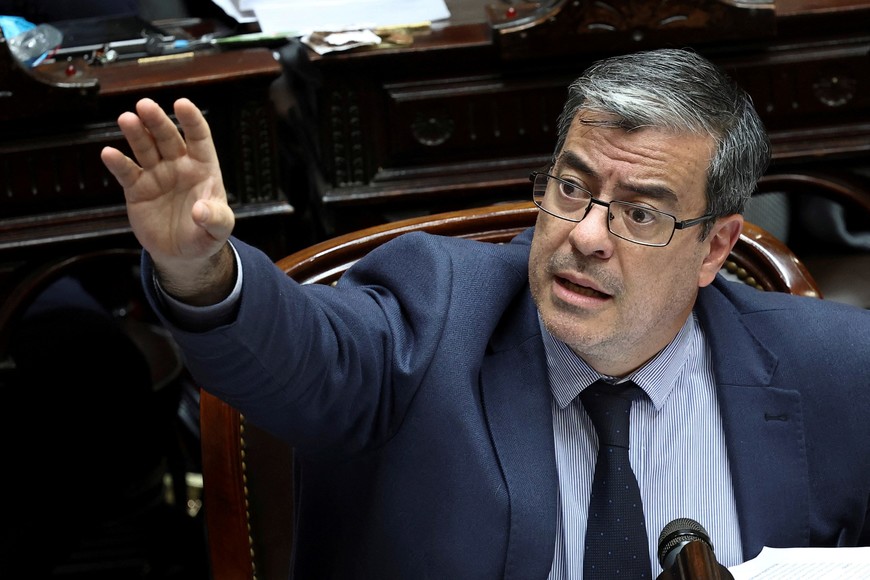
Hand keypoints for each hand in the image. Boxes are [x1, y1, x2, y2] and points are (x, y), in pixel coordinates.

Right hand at [101, 98, 235, 301]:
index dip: (192, 120)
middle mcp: (178, 166)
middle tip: (145, 106)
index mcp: (203, 168)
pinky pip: (127, 172)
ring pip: (145, 148)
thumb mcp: (219, 229)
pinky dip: (118, 163)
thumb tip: (201, 211)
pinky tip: (109, 153)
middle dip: (157, 121)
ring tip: (126, 119)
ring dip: (136, 133)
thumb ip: (215, 218)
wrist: (182, 255)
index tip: (182, 104)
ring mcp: (156, 175)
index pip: (199, 138)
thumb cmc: (205, 235)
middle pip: (168, 137)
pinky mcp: (137, 189)